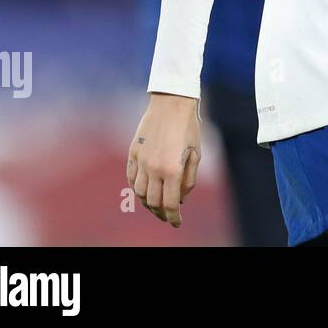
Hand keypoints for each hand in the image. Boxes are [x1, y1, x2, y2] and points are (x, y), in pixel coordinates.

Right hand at [126, 93, 202, 227]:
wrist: (171, 104)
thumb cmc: (188, 128)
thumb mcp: (196, 154)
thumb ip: (188, 179)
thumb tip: (180, 199)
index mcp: (172, 169)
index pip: (169, 204)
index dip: (173, 217)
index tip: (177, 223)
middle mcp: (154, 168)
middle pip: (153, 202)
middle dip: (161, 213)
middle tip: (168, 216)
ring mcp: (141, 161)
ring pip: (140, 193)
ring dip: (148, 203)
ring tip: (156, 205)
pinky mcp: (132, 153)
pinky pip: (131, 179)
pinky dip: (137, 189)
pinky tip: (145, 191)